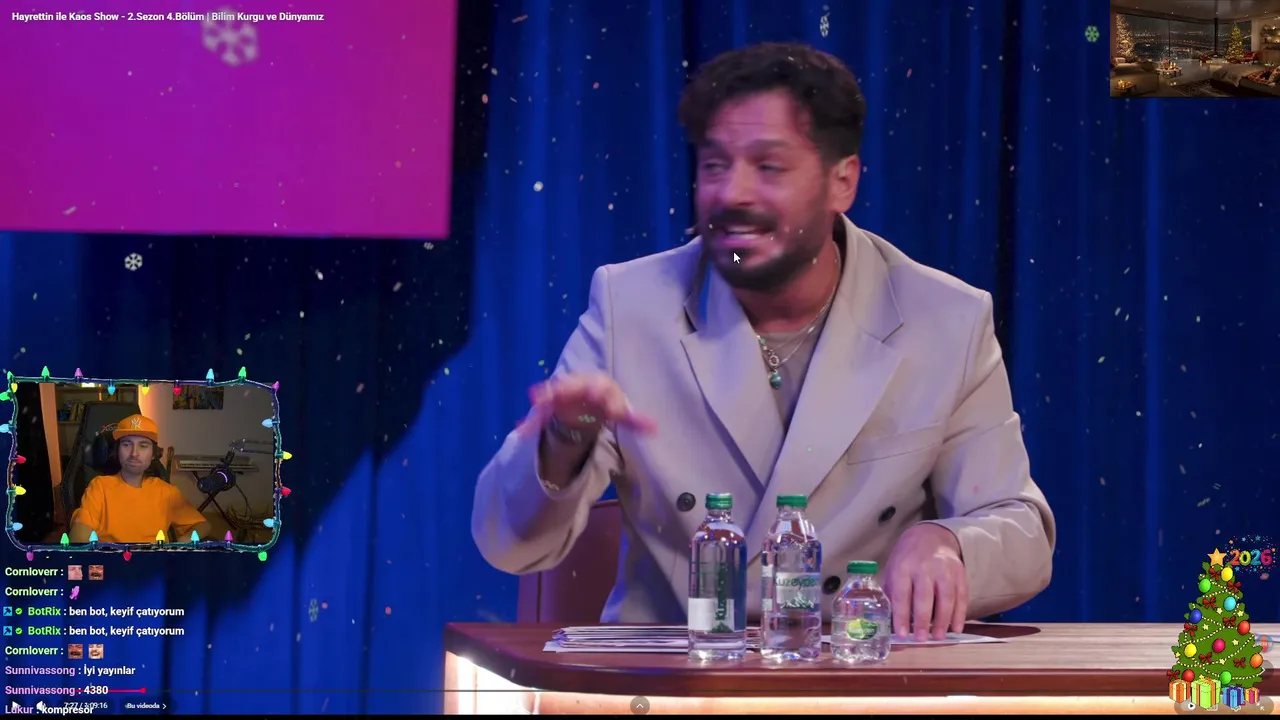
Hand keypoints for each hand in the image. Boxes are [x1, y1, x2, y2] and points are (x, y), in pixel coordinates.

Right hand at [516, 372, 656, 437]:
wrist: (586, 395)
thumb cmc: (606, 402)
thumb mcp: (621, 410)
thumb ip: (635, 420)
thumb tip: (655, 429)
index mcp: (599, 385)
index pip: (601, 386)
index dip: (599, 391)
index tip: (596, 396)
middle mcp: (580, 384)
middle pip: (573, 385)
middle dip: (566, 389)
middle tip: (560, 393)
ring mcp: (563, 393)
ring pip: (554, 393)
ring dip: (545, 396)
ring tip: (536, 401)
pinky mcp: (550, 404)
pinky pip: (541, 412)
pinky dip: (533, 421)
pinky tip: (523, 430)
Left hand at [882, 523, 967, 640]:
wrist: (930, 537)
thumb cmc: (907, 559)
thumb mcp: (893, 571)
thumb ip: (892, 594)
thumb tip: (887, 624)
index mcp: (903, 567)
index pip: (901, 594)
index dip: (901, 615)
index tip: (902, 634)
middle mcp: (924, 567)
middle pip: (924, 596)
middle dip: (922, 619)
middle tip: (921, 639)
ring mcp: (944, 569)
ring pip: (946, 597)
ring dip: (942, 620)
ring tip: (938, 637)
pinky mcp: (959, 572)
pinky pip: (961, 595)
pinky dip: (960, 613)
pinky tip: (956, 628)